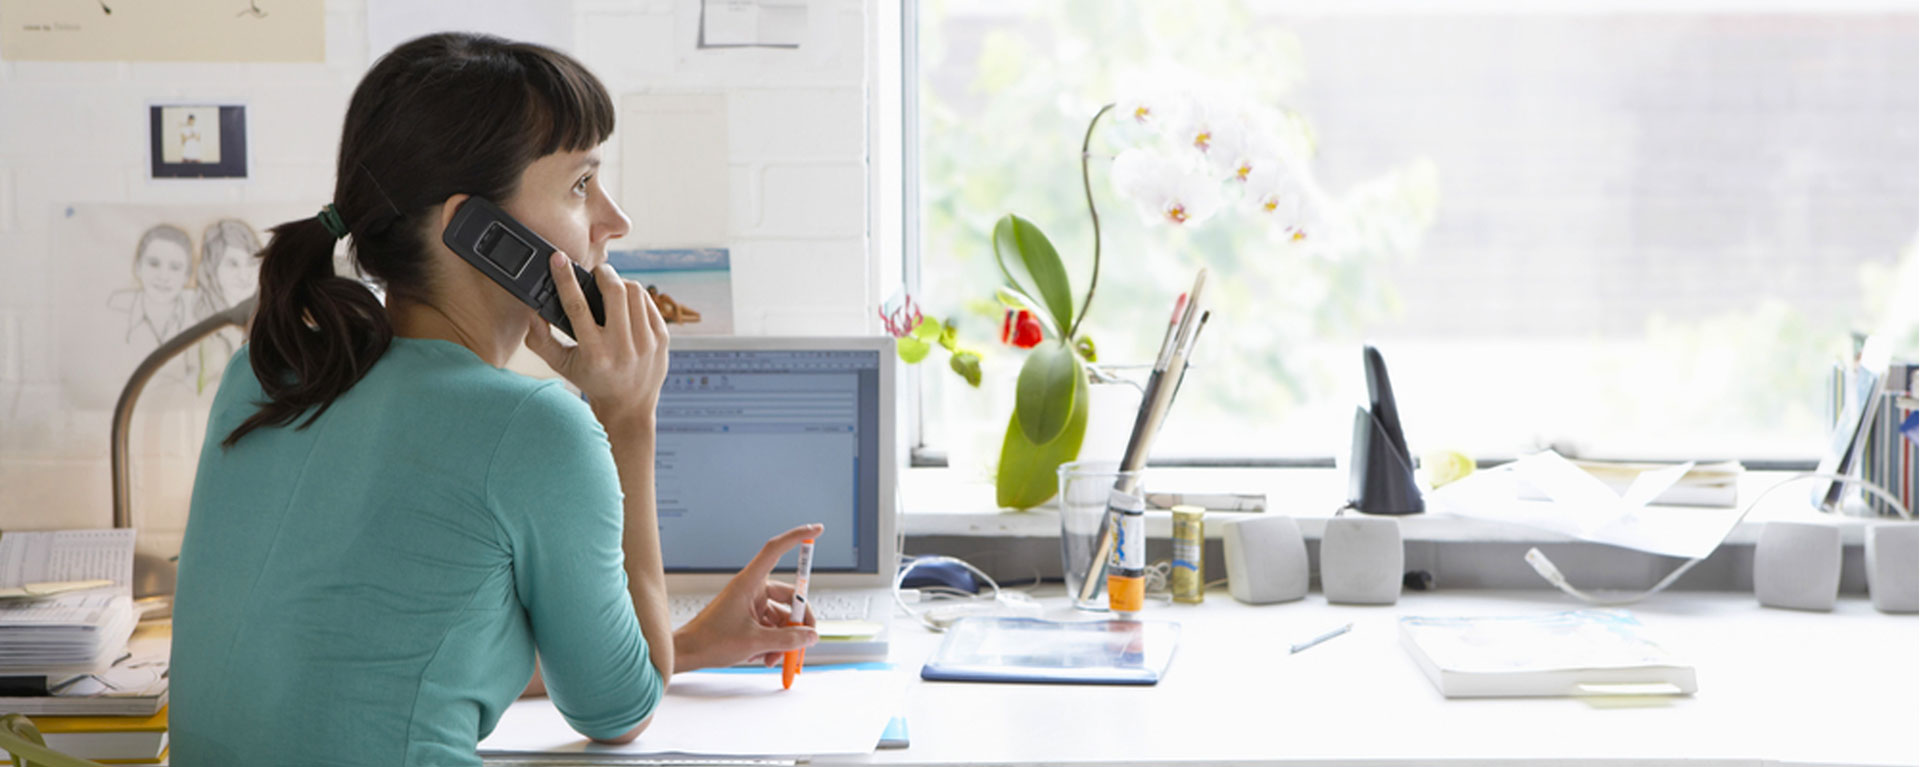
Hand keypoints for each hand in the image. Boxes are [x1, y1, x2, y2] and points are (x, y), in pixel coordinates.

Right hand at [524, 251, 667, 426]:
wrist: (630, 405)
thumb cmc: (591, 380)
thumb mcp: (562, 365)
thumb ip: (540, 340)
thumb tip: (532, 311)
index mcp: (595, 354)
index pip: (577, 307)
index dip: (565, 279)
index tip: (559, 259)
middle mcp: (623, 348)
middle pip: (614, 290)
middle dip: (602, 273)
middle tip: (595, 273)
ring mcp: (646, 342)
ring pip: (635, 291)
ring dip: (620, 283)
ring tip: (611, 289)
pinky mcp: (662, 337)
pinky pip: (648, 302)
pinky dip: (635, 296)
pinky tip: (626, 304)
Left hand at [672, 524, 823, 672]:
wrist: (688, 654)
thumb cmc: (710, 641)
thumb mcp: (755, 642)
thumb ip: (787, 639)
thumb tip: (810, 636)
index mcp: (749, 582)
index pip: (776, 549)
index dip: (797, 537)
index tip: (817, 530)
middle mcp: (752, 589)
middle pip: (789, 596)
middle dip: (799, 620)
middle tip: (807, 638)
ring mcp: (750, 604)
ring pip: (781, 617)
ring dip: (784, 639)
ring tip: (775, 658)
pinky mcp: (748, 618)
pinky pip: (771, 626)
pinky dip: (773, 642)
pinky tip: (766, 657)